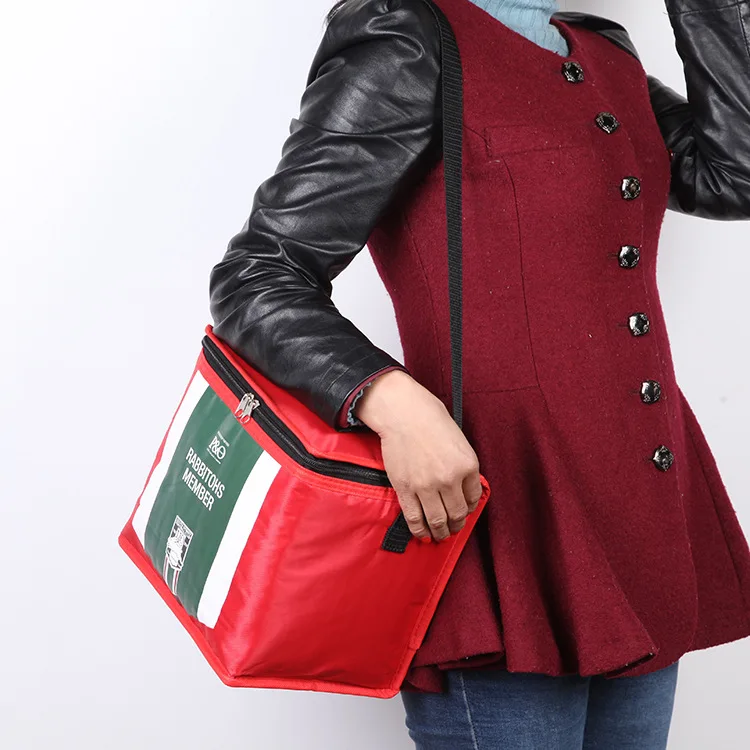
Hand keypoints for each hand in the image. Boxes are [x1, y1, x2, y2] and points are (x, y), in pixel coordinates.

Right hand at [355, 370, 483, 541]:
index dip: (469, 509)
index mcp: (468, 465)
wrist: (404, 413)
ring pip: (437, 521)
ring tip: (439, 535)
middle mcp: (450, 479)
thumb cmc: (431, 419)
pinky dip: (419, 530)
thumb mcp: (459, 441)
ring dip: (440, 532)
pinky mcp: (406, 489)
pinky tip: (422, 535)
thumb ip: (463, 465)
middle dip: (456, 526)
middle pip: (457, 514)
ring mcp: (427, 486)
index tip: (464, 512)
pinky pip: (414, 518)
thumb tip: (463, 487)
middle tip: (452, 529)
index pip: (473, 498)